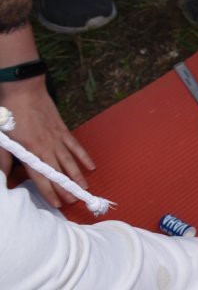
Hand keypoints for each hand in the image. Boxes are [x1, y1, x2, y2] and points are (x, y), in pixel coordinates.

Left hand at [0, 78, 94, 206]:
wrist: (24, 91)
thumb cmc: (9, 115)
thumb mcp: (3, 140)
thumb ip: (4, 160)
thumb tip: (3, 176)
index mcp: (30, 152)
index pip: (42, 177)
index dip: (50, 192)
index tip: (57, 204)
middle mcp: (47, 148)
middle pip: (59, 172)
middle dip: (67, 188)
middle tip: (74, 201)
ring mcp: (57, 139)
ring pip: (70, 161)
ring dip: (78, 176)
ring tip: (85, 189)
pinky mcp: (63, 130)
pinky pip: (76, 146)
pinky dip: (84, 157)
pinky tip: (91, 167)